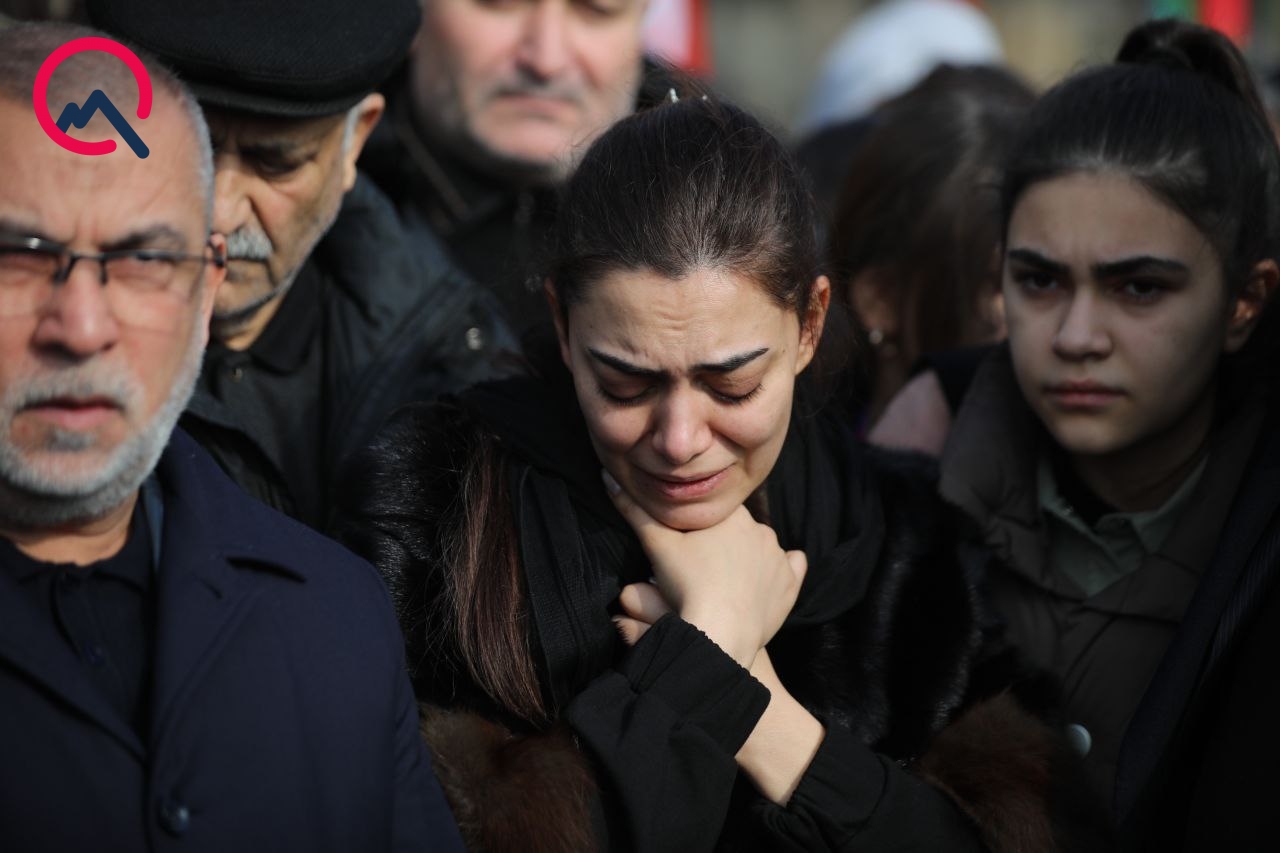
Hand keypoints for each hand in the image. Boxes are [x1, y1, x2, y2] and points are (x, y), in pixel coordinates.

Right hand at [605, 471, 806, 667]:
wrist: (720, 631)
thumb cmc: (686, 584)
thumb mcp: (655, 543)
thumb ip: (633, 509)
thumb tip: (607, 475)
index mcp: (731, 513)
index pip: (715, 511)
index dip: (700, 527)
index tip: (688, 545)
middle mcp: (761, 528)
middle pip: (737, 530)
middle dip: (722, 541)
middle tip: (701, 565)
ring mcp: (779, 557)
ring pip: (762, 548)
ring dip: (749, 557)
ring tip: (725, 578)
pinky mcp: (790, 585)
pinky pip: (791, 569)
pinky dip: (782, 572)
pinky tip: (768, 579)